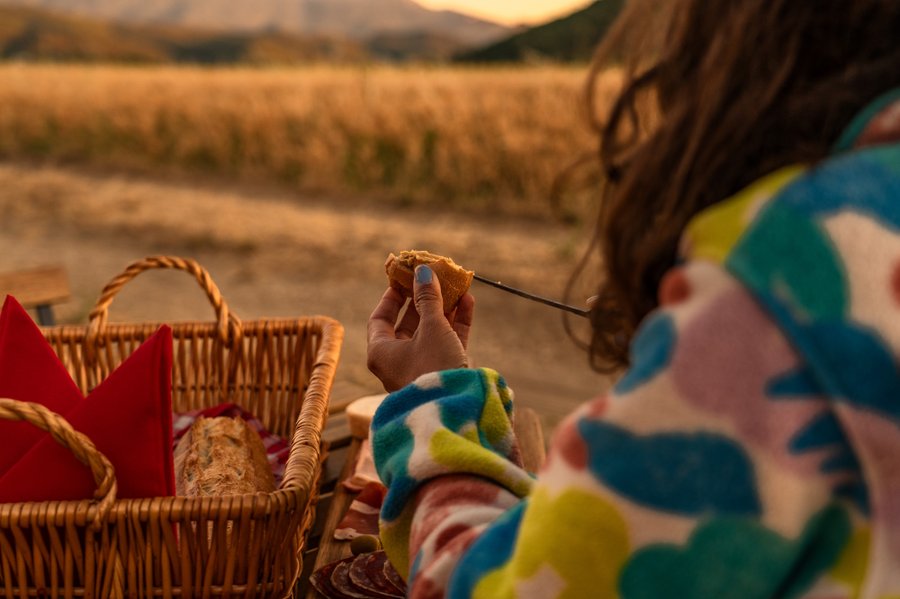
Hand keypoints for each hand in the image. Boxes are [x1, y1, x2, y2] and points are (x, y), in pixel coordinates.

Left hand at [368, 265, 474, 391]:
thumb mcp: (431, 327)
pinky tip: (468, 302)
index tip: (403, 278)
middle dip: (423, 300)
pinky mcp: (444, 372)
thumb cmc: (433, 365)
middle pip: (408, 325)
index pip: (380, 319)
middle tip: (432, 279)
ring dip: (443, 309)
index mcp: (381, 353)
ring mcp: (422, 368)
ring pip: (431, 332)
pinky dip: (456, 323)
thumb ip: (428, 298)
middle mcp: (398, 362)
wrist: (456, 409)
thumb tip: (423, 271)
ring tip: (456, 286)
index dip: (392, 297)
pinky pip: (447, 342)